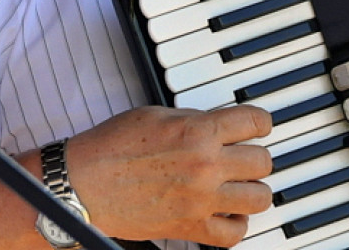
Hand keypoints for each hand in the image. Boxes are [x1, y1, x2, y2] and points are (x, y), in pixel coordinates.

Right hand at [66, 105, 272, 245]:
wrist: (85, 182)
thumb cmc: (113, 146)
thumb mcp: (159, 114)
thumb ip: (197, 120)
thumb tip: (221, 125)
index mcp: (199, 131)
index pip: (256, 122)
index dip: (260, 122)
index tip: (258, 126)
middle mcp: (206, 166)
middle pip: (262, 161)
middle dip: (254, 155)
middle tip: (243, 154)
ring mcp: (201, 200)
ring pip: (260, 197)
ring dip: (252, 188)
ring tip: (240, 183)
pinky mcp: (190, 228)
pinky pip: (235, 233)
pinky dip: (237, 223)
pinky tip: (228, 211)